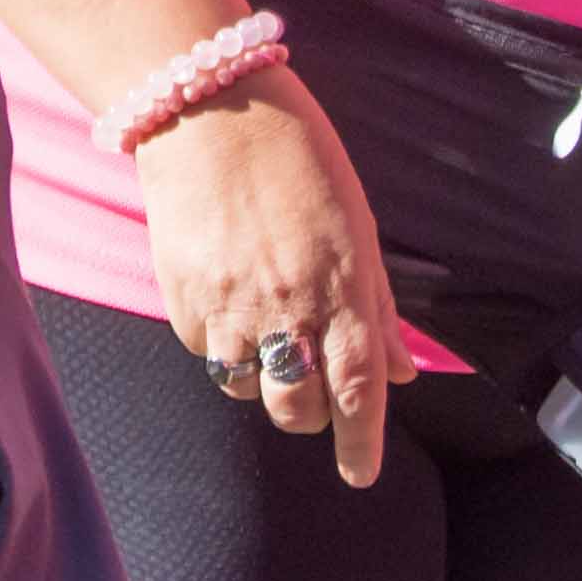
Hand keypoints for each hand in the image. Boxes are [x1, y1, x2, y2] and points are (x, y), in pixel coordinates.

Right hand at [134, 75, 404, 486]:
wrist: (208, 106)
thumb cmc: (296, 155)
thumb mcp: (357, 222)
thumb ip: (378, 303)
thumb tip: (400, 370)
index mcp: (342, 286)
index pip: (357, 392)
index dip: (360, 443)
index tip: (360, 474)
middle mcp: (288, 305)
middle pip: (298, 407)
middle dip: (309, 413)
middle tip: (311, 390)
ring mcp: (229, 304)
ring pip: (247, 388)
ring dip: (262, 379)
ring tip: (265, 335)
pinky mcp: (181, 295)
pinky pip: (203, 350)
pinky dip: (219, 343)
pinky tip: (225, 300)